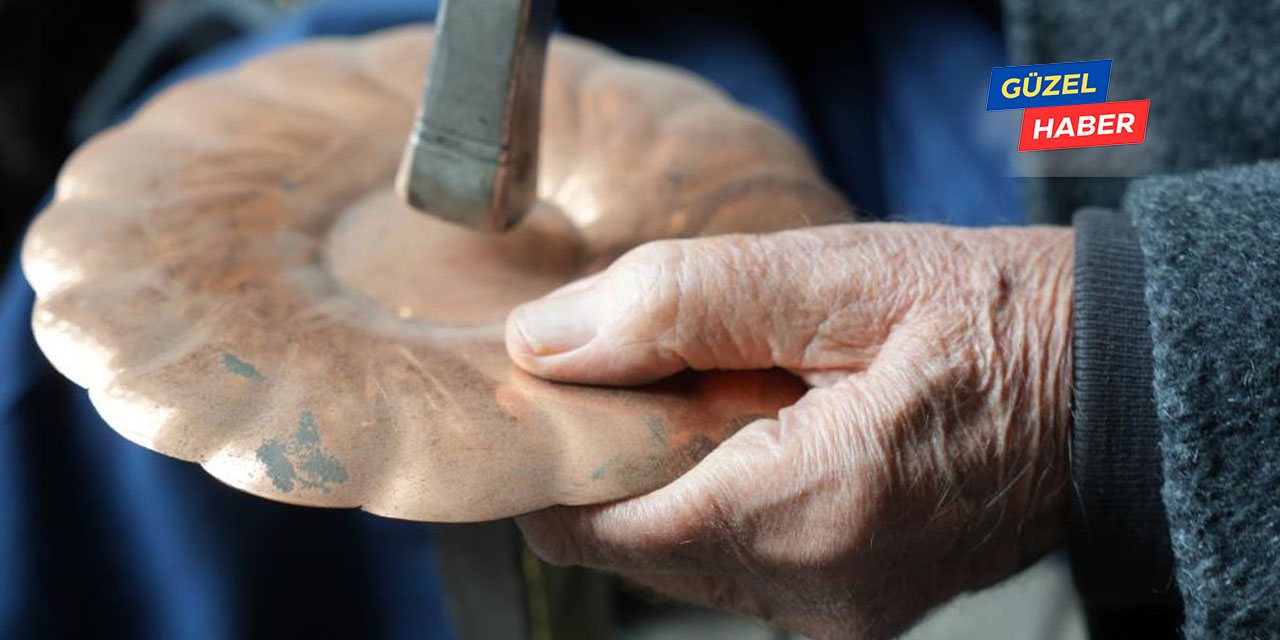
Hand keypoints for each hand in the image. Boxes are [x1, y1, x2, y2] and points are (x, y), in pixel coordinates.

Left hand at [505, 223, 1073, 639]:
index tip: (562, 376)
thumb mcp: (842, 277)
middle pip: (623, 544)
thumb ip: (681, 304)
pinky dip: (712, 498)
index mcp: (807, 512)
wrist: (1111, 390)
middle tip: (658, 360)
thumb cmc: (991, 319)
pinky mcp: (845, 610)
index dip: (556, 447)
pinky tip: (763, 429)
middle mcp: (811, 593)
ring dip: (664, 475)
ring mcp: (831, 614)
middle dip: (610, 456)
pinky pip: (729, 564)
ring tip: (727, 387)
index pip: (594, 522)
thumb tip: (542, 344)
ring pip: (669, 557)